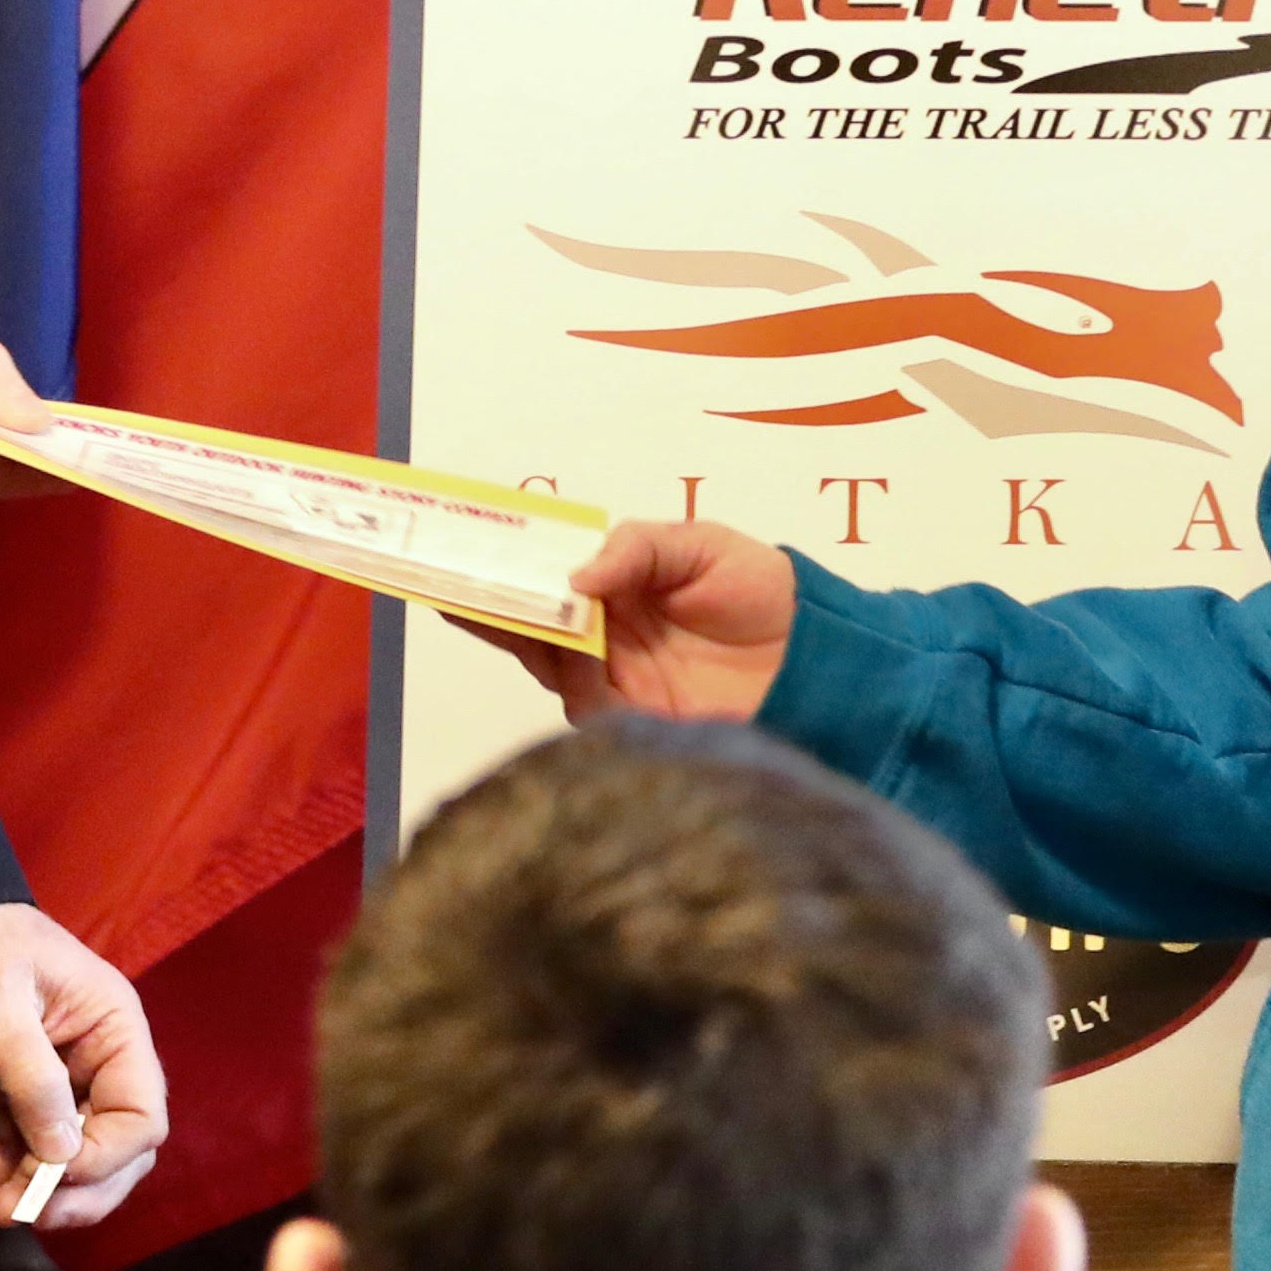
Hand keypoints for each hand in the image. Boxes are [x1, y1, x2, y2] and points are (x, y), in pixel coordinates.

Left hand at [0, 902, 167, 1233]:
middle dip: (75, 1190)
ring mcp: (44, 1080)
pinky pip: (11, 1147)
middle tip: (26, 1212)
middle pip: (111, 1149)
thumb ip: (33, 1081)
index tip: (55, 1175)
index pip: (140, 1116)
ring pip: (61, 1158)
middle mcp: (90, 1059)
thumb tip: (63, 1157)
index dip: (107, 1158)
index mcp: (112, 1028)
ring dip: (32, 1190)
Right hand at [487, 520, 800, 722]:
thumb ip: (636, 550)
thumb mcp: (698, 545)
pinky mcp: (638, 724)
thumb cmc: (762, 591)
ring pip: (549, 665)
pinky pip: (588, 705)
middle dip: (491, 606)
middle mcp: (606, 640)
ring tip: (514, 605)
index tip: (460, 552)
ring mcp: (619, 683)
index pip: (545, 582)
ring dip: (529, 636)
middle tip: (452, 584)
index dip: (503, 570)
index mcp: (616, 592)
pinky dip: (575, 678)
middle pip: (530, 627)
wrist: (819, 655)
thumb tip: (574, 581)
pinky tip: (581, 652)